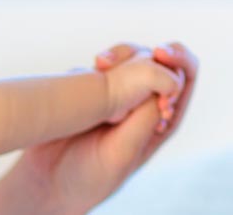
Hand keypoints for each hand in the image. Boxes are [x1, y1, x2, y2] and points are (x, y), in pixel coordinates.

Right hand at [0, 43, 198, 214]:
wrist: (48, 180)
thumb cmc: (89, 176)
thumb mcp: (123, 152)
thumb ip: (144, 118)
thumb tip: (161, 83)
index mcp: (161, 120)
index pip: (184, 79)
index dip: (178, 61)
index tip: (159, 55)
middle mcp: (142, 104)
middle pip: (157, 61)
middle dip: (143, 52)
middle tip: (125, 55)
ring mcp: (116, 96)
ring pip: (128, 58)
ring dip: (117, 55)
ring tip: (100, 64)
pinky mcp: (90, 91)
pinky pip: (97, 67)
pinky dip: (94, 65)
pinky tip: (87, 75)